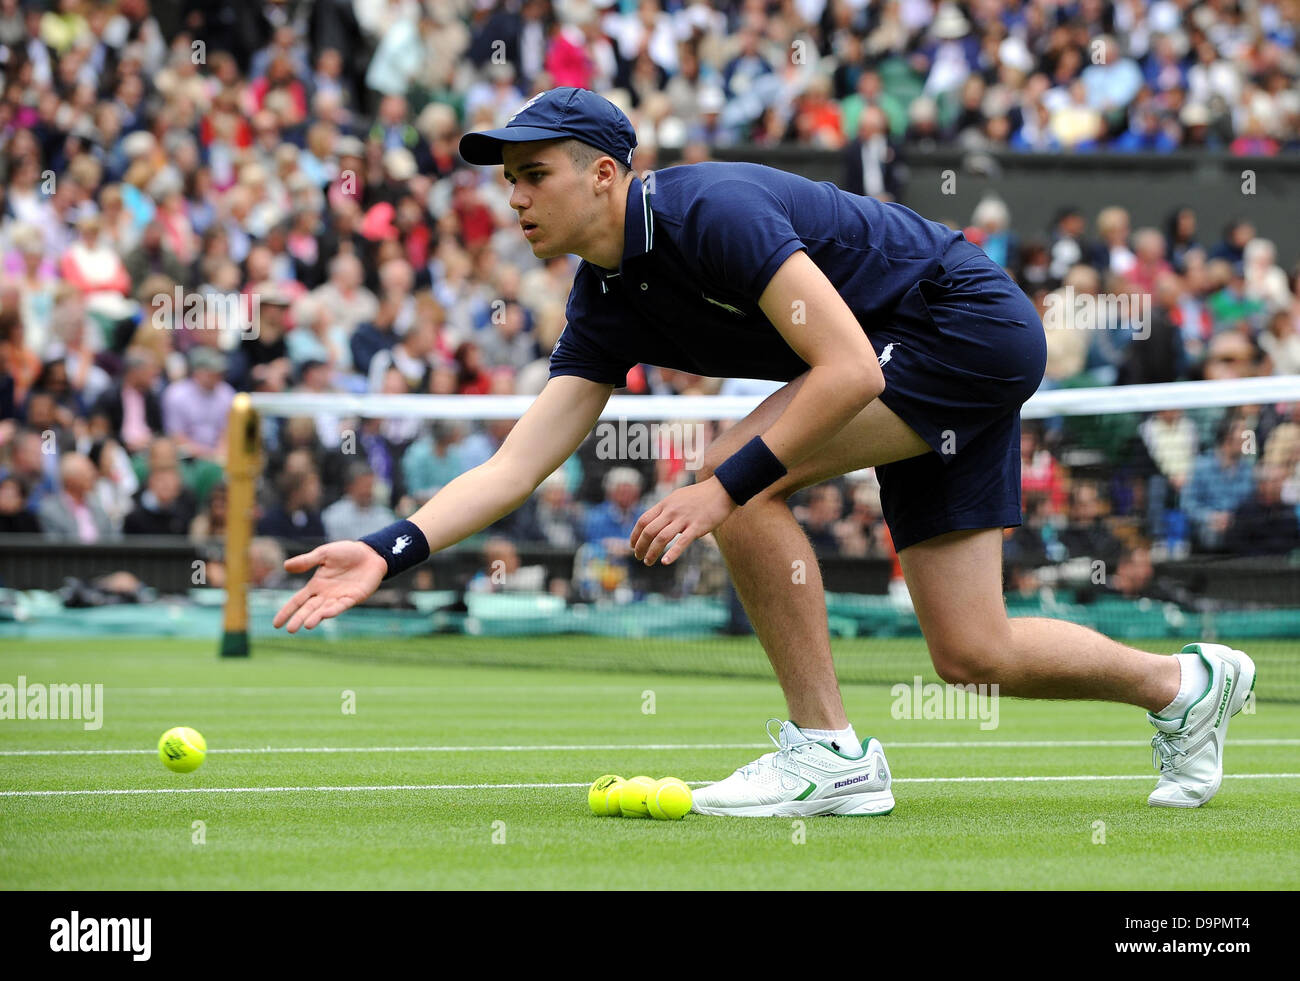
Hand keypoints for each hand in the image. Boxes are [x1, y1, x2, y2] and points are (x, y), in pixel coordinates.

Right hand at [272, 540, 387, 631]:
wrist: (370, 553)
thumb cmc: (347, 553)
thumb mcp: (324, 554)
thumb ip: (306, 561)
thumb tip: (285, 566)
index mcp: (316, 585)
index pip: (297, 601)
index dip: (287, 611)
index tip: (276, 624)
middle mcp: (326, 595)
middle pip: (309, 609)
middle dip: (299, 619)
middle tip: (290, 630)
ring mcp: (339, 597)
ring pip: (324, 610)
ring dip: (315, 618)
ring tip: (306, 625)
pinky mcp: (354, 597)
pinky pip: (341, 605)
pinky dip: (334, 610)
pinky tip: (326, 614)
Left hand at [630, 477, 735, 565]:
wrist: (722, 489)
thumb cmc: (700, 495)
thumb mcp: (678, 497)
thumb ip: (667, 509)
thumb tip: (657, 522)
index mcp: (665, 504)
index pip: (643, 520)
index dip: (635, 535)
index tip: (632, 545)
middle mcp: (671, 511)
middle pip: (649, 531)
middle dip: (640, 546)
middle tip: (638, 557)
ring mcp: (684, 519)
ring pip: (661, 538)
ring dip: (652, 553)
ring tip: (648, 562)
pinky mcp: (697, 527)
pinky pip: (682, 542)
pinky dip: (672, 553)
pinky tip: (665, 562)